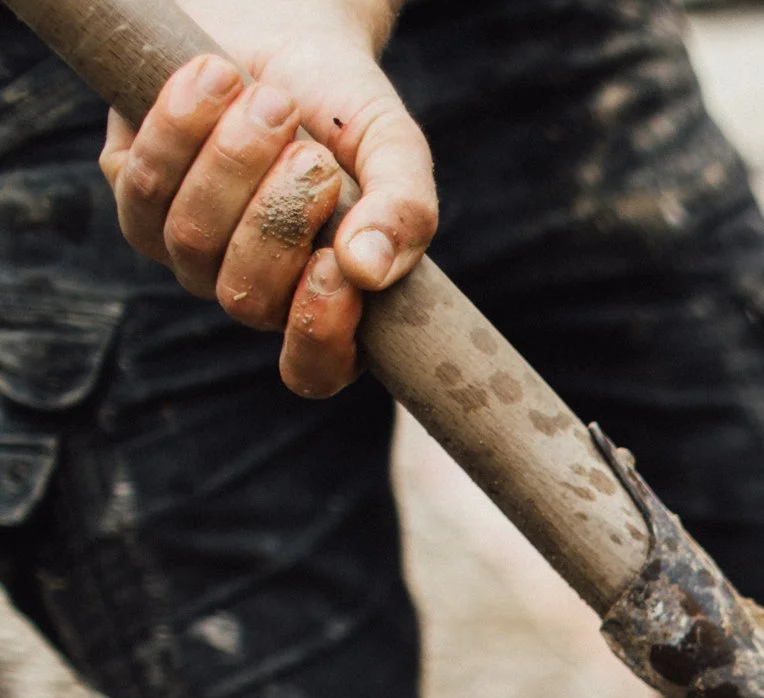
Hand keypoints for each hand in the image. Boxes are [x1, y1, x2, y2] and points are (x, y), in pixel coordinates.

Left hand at [97, 1, 433, 397]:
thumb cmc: (346, 108)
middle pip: (245, 295)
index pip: (312, 369)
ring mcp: (186, 249)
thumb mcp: (395, 152)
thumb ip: (405, 212)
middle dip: (279, 217)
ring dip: (234, 161)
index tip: (336, 265)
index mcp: (325, 302)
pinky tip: (216, 77)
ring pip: (193, 236)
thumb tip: (371, 271)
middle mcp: (250, 289)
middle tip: (315, 154)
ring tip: (272, 98)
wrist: (281, 30)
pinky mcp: (131, 191)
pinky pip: (143, 180)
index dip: (319, 332)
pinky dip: (183, 124)